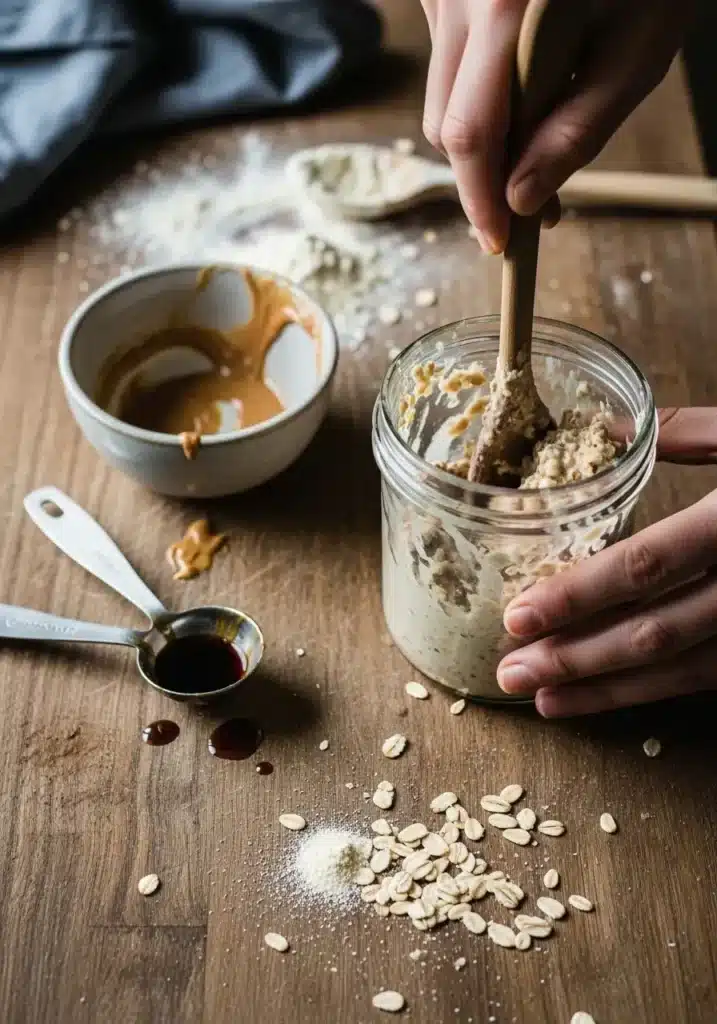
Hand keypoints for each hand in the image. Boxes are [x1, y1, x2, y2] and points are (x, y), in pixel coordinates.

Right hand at [419, 0, 692, 253]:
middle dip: (483, 175)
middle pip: (444, 124)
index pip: (470, 132)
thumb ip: (577, 132)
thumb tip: (521, 200)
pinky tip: (525, 80)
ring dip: (484, 132)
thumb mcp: (635, 54)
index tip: (499, 241)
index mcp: (505, 8)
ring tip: (541, 131)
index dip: (481, 200)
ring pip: (441, 99)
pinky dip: (480, 91)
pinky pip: (448, 66)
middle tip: (536, 202)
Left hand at [497, 408, 716, 715]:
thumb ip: (691, 432)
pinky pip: (713, 677)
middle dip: (576, 658)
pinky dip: (659, 691)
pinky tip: (612, 695)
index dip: (578, 596)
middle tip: (509, 673)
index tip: (516, 616)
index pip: (645, 567)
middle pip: (654, 633)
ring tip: (546, 699)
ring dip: (608, 690)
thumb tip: (601, 432)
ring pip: (684, 671)